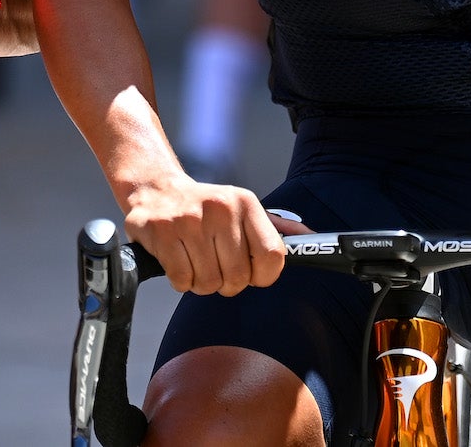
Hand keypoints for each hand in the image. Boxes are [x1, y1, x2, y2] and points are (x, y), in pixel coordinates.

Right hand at [124, 173, 286, 296]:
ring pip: (208, 282)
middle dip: (227, 282)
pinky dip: (181, 280)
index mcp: (245, 203)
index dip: (263, 276)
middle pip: (238, 277)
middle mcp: (220, 208)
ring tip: (195, 260)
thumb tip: (315, 238)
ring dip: (202, 282)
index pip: (272, 255)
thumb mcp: (243, 209)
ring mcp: (188, 219)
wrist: (155, 187)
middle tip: (216, 265)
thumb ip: (278, 229)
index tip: (253, 274)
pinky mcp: (161, 231)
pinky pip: (182, 280)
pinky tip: (178, 260)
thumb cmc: (205, 206)